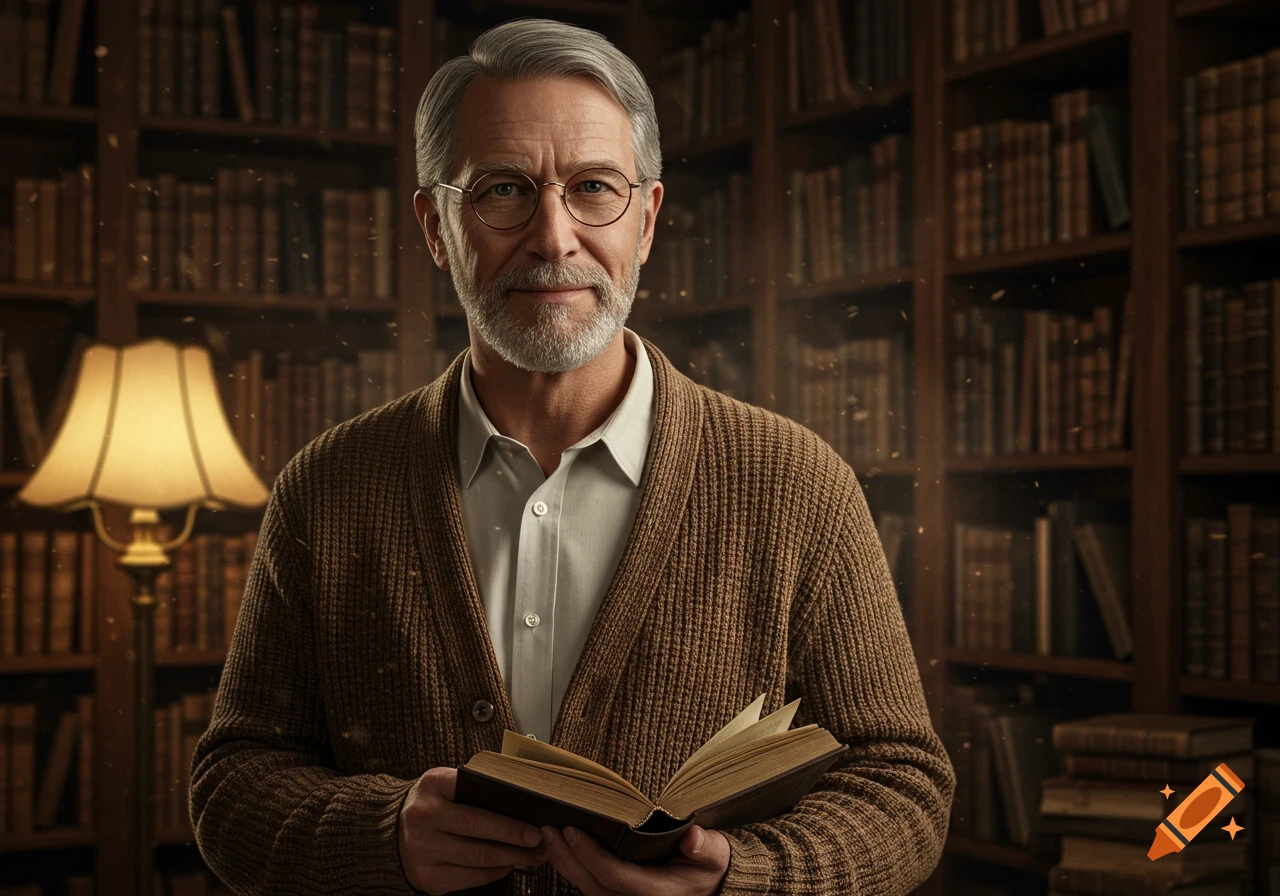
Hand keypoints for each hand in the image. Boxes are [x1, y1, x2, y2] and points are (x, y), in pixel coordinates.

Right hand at [397, 767, 549, 894]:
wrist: (393, 830)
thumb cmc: (433, 803)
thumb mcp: (447, 784)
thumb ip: (476, 787)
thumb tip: (523, 804)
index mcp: (432, 785)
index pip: (475, 794)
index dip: (508, 813)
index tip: (534, 822)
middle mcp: (422, 817)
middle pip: (478, 829)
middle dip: (515, 837)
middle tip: (539, 840)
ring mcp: (422, 850)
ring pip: (477, 858)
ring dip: (511, 858)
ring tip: (532, 855)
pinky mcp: (426, 877)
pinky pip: (469, 878)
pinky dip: (494, 872)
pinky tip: (508, 865)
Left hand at [539, 823, 730, 895]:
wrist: (710, 886)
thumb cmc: (709, 866)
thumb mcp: (716, 854)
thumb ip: (706, 847)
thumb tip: (693, 837)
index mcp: (657, 893)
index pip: (616, 876)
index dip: (591, 855)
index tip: (573, 831)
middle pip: (592, 885)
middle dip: (567, 858)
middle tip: (548, 828)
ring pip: (587, 888)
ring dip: (564, 862)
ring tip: (547, 834)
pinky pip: (590, 886)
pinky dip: (572, 867)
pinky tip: (560, 847)